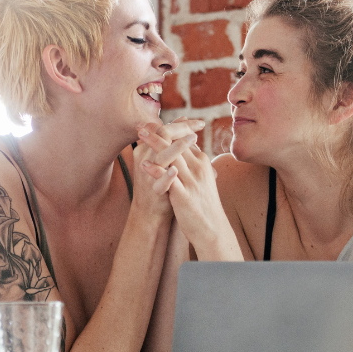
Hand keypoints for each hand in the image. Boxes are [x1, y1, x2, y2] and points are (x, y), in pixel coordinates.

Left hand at [139, 123, 230, 260]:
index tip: (151, 124)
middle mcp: (198, 168)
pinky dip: (157, 171)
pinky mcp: (184, 195)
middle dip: (159, 131)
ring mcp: (191, 180)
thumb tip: (187, 147)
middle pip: (178, 142)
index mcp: (201, 162)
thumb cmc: (203, 203)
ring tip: (141, 134)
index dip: (167, 130)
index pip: (184, 139)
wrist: (211, 228)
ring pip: (173, 155)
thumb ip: (194, 162)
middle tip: (141, 124)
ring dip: (155, 143)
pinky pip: (170, 179)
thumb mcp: (201, 178)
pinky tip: (144, 165)